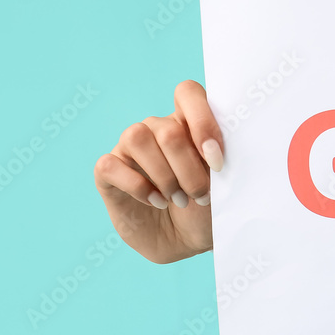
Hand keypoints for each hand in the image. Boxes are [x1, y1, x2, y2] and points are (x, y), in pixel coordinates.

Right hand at [93, 80, 223, 263]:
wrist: (188, 241)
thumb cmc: (208, 208)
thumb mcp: (224, 184)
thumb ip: (220, 158)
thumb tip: (217, 148)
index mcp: (188, 122)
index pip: (187, 93)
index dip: (202, 121)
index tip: (217, 161)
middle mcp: (156, 129)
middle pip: (167, 129)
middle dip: (188, 168)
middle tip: (200, 195)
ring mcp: (129, 148)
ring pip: (136, 137)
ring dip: (163, 175)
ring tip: (179, 200)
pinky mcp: (109, 172)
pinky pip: (111, 165)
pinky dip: (137, 187)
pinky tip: (156, 202)